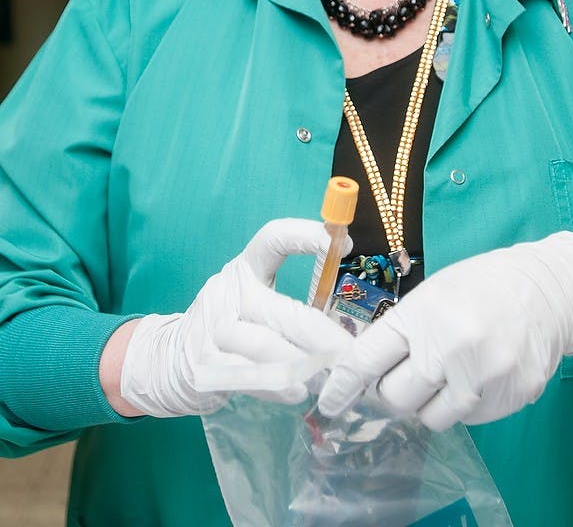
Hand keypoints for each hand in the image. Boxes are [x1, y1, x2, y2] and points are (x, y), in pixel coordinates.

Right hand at [120, 218, 352, 416]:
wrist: (167, 358)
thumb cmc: (228, 325)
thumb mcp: (252, 300)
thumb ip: (290, 305)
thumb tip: (345, 327)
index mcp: (244, 269)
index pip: (271, 239)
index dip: (304, 235)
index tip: (344, 243)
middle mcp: (227, 292)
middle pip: (278, 308)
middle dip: (320, 333)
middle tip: (349, 352)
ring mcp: (212, 329)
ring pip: (263, 345)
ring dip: (301, 363)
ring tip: (329, 376)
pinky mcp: (204, 364)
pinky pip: (247, 376)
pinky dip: (276, 386)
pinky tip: (298, 393)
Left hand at [317, 232, 572, 429]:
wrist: (549, 290)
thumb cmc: (483, 287)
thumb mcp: (434, 294)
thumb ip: (404, 331)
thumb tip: (366, 371)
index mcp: (423, 313)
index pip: (368, 358)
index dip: (343, 384)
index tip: (330, 401)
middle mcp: (450, 347)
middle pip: (396, 397)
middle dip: (395, 388)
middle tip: (412, 368)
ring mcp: (482, 376)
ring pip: (430, 416)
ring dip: (432, 400)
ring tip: (451, 368)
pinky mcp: (509, 397)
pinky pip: (467, 418)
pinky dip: (464, 403)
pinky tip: (480, 372)